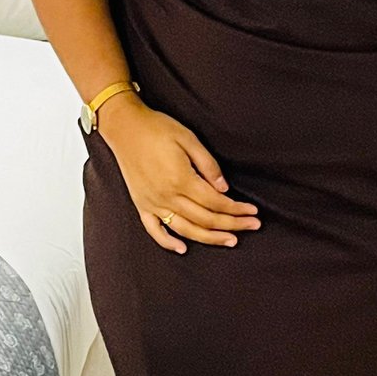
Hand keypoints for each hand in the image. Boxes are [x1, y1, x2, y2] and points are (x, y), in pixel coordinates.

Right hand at [98, 99, 260, 255]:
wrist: (124, 127)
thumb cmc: (157, 128)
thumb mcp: (189, 138)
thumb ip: (208, 165)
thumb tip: (224, 188)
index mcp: (181, 180)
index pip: (216, 203)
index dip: (236, 209)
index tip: (252, 211)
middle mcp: (167, 196)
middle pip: (205, 219)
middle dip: (232, 224)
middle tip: (252, 225)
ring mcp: (152, 203)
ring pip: (185, 229)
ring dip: (210, 238)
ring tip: (229, 240)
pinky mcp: (141, 204)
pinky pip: (155, 230)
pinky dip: (168, 242)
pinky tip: (182, 248)